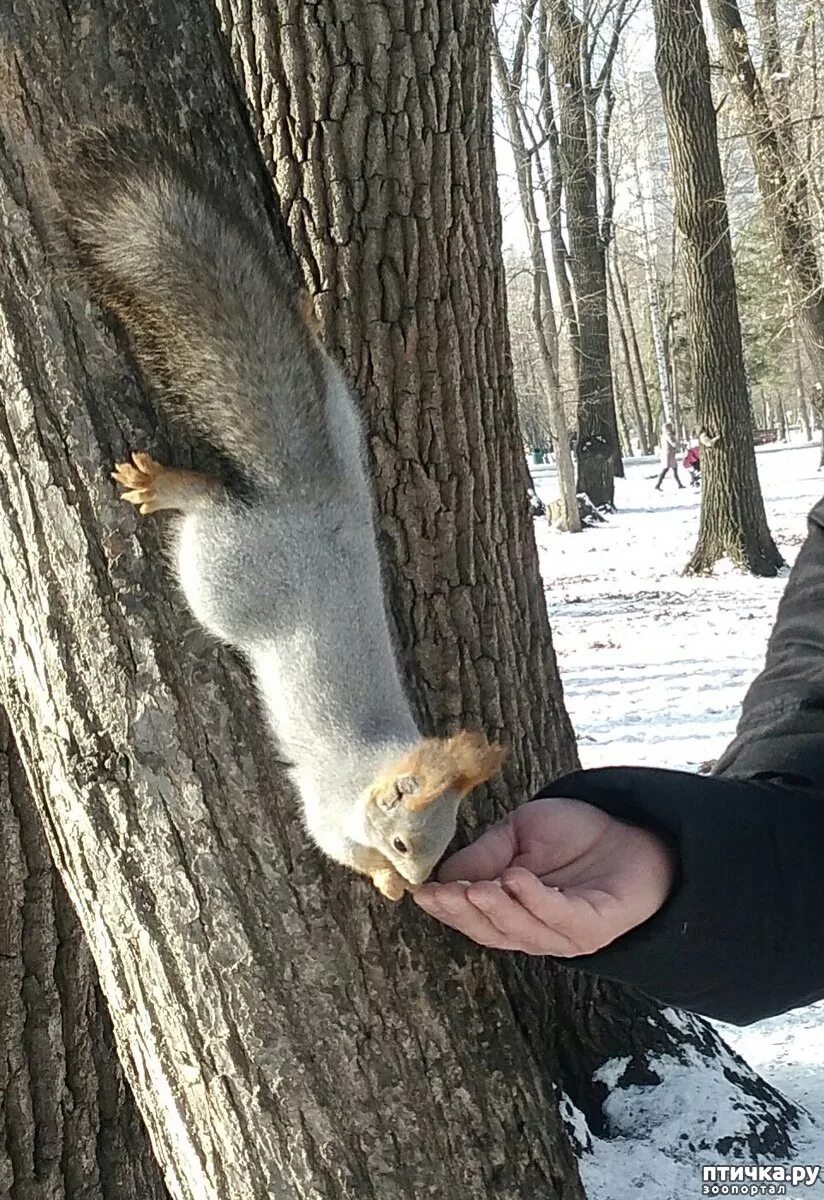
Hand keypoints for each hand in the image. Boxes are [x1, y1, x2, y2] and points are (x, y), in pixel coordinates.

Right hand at [413, 797, 675, 955]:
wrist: (634, 829)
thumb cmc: (575, 835)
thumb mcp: (519, 834)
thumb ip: (485, 855)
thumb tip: (440, 873)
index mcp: (513, 912)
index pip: (473, 918)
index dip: (446, 907)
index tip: (421, 892)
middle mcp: (536, 931)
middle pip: (492, 932)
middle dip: (463, 913)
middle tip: (442, 893)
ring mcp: (566, 934)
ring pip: (522, 931)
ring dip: (496, 910)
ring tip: (475, 888)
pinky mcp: (595, 926)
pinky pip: (561, 918)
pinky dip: (536, 900)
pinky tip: (515, 878)